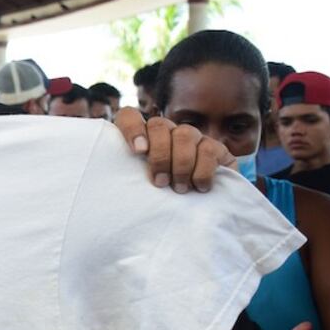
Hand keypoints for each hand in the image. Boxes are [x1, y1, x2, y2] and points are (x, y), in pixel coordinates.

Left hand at [114, 107, 236, 192]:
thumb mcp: (141, 190)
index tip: (138, 152)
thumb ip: (128, 178)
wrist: (202, 212)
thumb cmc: (161, 201)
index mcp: (143, 137)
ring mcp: (192, 137)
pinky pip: (208, 149)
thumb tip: (113, 187)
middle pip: (158, 125)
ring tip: (178, 188)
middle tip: (159, 182)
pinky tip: (199, 187)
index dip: (131, 128)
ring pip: (184, 134)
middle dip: (159, 155)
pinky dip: (202, 170)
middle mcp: (166, 132)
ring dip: (181, 164)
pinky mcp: (216, 148)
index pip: (129, 116)